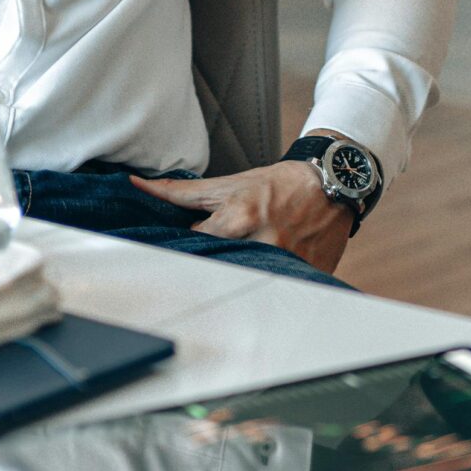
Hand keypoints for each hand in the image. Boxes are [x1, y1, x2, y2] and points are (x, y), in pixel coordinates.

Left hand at [129, 161, 352, 275]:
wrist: (332, 183)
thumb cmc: (278, 183)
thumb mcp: (229, 183)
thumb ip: (182, 192)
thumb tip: (138, 184)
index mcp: (239, 218)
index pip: (196, 245)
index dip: (192, 245)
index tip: (194, 246)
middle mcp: (263, 240)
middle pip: (220, 267)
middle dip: (215, 264)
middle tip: (221, 258)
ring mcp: (286, 260)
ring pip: (248, 281)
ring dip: (241, 277)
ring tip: (243, 268)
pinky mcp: (306, 273)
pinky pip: (278, 288)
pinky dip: (269, 283)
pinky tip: (268, 275)